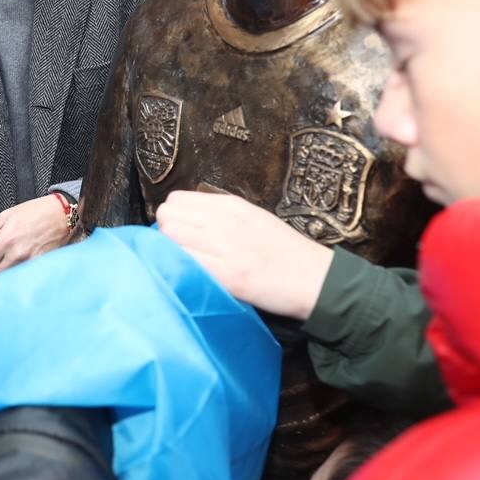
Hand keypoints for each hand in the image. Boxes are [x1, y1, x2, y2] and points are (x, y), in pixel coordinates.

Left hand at [0, 195, 69, 290]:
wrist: (62, 213)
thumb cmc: (34, 211)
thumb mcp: (6, 216)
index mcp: (5, 240)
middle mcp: (16, 253)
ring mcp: (30, 261)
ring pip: (9, 280)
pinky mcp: (41, 264)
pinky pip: (24, 277)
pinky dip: (15, 283)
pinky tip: (9, 286)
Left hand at [156, 190, 334, 320]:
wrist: (314, 279)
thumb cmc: (285, 251)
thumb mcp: (254, 218)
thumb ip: (222, 215)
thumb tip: (186, 217)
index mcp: (233, 206)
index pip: (178, 200)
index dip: (172, 216)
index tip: (179, 231)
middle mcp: (226, 222)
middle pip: (169, 216)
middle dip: (165, 232)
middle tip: (176, 249)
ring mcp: (226, 249)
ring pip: (171, 236)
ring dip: (168, 250)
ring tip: (182, 262)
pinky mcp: (228, 276)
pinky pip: (186, 263)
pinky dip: (180, 267)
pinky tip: (190, 275)